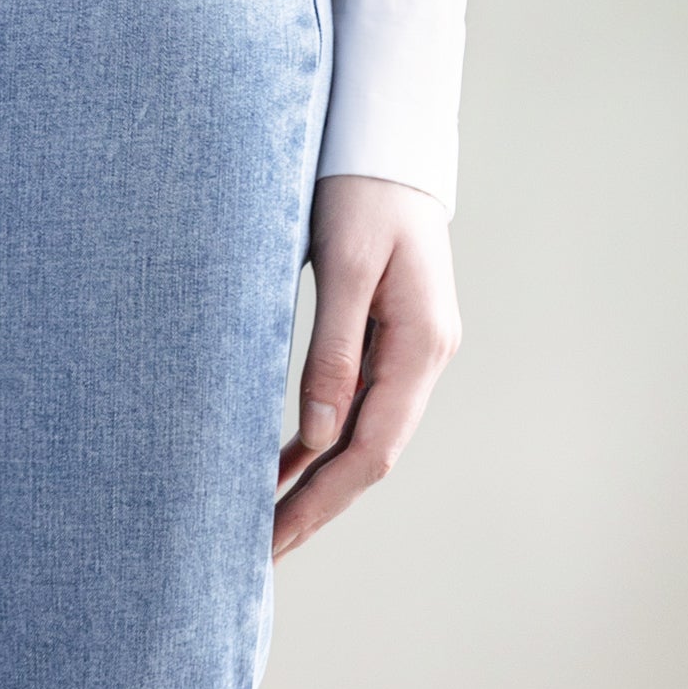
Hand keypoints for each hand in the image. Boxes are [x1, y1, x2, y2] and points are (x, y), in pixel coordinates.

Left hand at [272, 172, 460, 557]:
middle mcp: (424, 355)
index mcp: (422, 344)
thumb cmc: (363, 189)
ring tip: (269, 517)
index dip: (324, 499)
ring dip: (320, 477)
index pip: (373, 448)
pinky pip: (358, 401)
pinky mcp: (389, 333)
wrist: (386, 139)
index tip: (276, 534)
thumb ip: (335, 349)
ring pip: (366, 433)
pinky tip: (289, 459)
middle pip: (372, 453)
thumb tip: (320, 437)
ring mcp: (410, 347)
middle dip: (319, 504)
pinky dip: (324, 435)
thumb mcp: (346, 264)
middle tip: (263, 548)